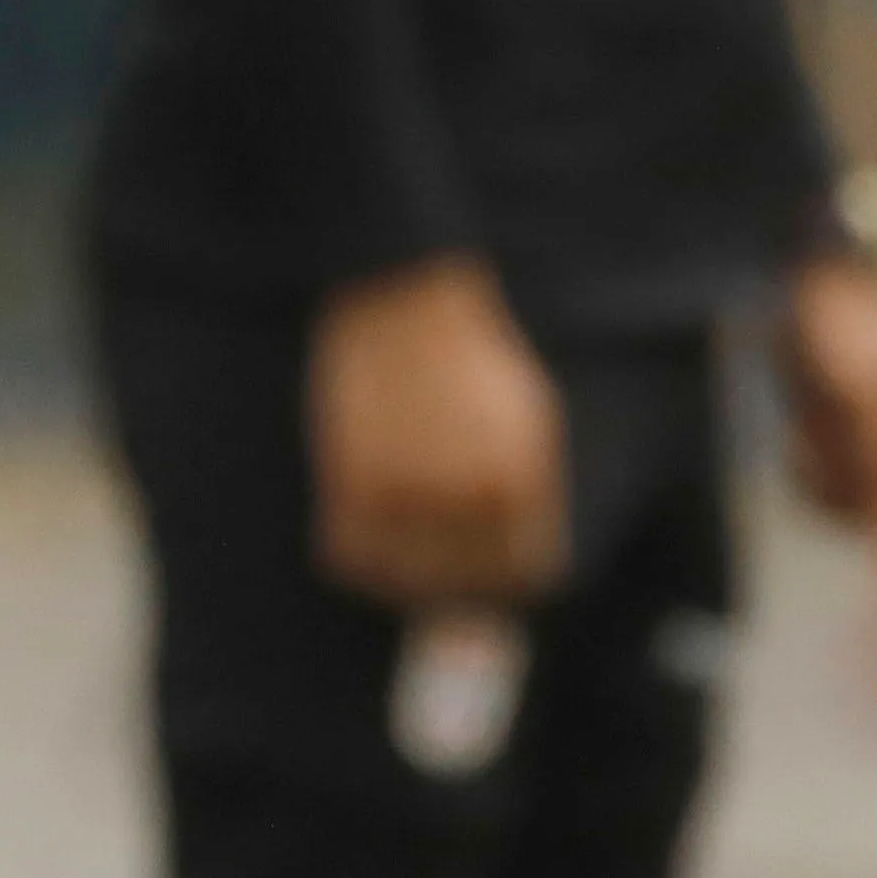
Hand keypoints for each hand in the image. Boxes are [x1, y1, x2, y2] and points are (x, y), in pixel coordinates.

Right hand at [314, 256, 565, 608]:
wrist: (405, 297)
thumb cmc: (474, 357)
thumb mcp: (526, 423)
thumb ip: (525, 495)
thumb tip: (510, 567)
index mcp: (522, 478)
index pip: (524, 572)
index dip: (502, 574)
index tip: (482, 567)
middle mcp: (469, 490)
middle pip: (462, 580)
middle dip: (450, 575)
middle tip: (430, 559)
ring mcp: (408, 484)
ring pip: (403, 576)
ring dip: (401, 572)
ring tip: (394, 550)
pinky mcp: (353, 471)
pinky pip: (350, 551)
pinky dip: (356, 557)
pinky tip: (361, 536)